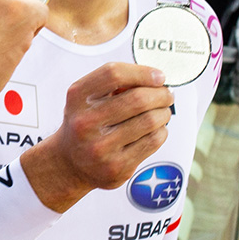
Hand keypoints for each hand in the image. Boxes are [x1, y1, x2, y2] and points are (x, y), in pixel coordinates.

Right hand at [19, 63, 173, 211]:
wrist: (70, 162)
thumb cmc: (86, 123)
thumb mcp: (87, 97)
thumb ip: (116, 83)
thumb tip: (155, 80)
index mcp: (78, 98)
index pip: (114, 74)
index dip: (142, 72)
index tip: (159, 76)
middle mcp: (85, 122)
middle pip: (138, 99)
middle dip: (161, 95)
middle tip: (167, 95)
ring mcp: (101, 147)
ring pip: (150, 121)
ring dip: (163, 113)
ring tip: (162, 113)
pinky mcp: (117, 167)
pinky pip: (153, 141)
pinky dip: (161, 131)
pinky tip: (154, 130)